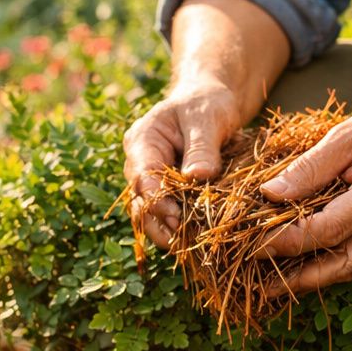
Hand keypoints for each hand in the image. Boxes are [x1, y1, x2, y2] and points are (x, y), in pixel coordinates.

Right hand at [123, 81, 246, 247]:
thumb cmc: (207, 104)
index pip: (142, 175)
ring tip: (186, 247)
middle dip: (159, 222)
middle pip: (141, 200)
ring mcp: (151, 181)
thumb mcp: (207, 117)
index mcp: (142, 141)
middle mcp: (140, 164)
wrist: (211, 103)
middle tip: (181, 240)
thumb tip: (199, 176)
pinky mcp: (167, 193)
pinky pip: (165, 215)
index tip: (175, 216)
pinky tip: (193, 243)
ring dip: (166, 231)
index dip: (156, 199)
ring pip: (150, 214)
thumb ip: (202, 145)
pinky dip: (178, 229)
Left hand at [259, 93, 351, 296]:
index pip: (324, 232)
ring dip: (314, 278)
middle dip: (298, 281)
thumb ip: (310, 167)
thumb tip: (271, 193)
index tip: (252, 243)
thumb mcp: (350, 135)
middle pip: (340, 267)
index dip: (285, 242)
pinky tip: (306, 258)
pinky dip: (331, 260)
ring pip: (351, 267)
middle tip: (262, 286)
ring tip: (278, 282)